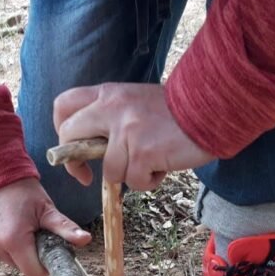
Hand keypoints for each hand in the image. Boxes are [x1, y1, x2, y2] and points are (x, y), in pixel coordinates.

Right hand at [0, 178, 91, 275]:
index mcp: (14, 240)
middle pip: (23, 267)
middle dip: (32, 254)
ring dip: (18, 250)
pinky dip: (5, 245)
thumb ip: (65, 228)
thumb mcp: (46, 208)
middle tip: (33, 231)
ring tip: (18, 225)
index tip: (47, 246)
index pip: (35, 273)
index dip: (45, 264)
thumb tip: (87, 239)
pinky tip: (5, 226)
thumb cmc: (20, 189)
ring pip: (10, 262)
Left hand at [53, 83, 213, 189]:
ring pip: (108, 170)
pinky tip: (164, 166)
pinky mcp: (142, 152)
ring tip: (153, 163)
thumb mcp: (137, 102)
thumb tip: (95, 146)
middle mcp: (112, 108)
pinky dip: (149, 181)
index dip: (61, 131)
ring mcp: (126, 131)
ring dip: (130, 175)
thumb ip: (113, 116)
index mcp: (108, 94)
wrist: (214, 106)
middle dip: (74, 163)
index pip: (63, 105)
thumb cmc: (179, 111)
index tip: (72, 149)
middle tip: (87, 177)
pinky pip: (134, 181)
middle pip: (70, 136)